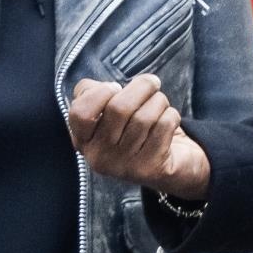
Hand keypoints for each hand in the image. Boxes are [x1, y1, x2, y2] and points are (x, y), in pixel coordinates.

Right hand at [66, 74, 211, 199]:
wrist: (165, 164)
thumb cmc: (131, 127)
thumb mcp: (105, 109)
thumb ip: (92, 92)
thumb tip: (107, 88)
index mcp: (83, 141)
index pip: (80, 113)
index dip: (100, 92)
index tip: (116, 88)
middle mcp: (99, 157)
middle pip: (118, 108)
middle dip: (141, 87)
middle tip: (152, 83)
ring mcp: (124, 166)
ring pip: (145, 116)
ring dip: (159, 101)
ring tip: (160, 104)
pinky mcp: (150, 169)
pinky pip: (164, 126)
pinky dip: (172, 115)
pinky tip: (169, 121)